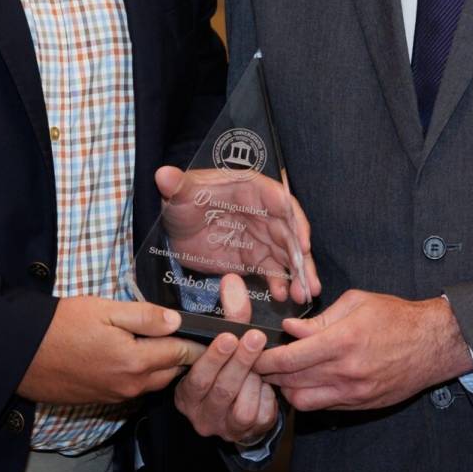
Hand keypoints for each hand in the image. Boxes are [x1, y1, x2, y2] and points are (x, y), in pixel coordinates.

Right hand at [17, 296, 202, 404]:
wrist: (22, 355)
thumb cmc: (61, 326)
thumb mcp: (104, 309)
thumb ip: (144, 316)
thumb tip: (177, 320)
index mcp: (135, 361)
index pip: (181, 352)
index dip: (199, 342)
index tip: (219, 334)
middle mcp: (131, 385)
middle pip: (172, 372)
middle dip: (186, 356)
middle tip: (198, 337)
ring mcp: (117, 396)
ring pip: (154, 382)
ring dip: (165, 367)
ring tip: (170, 344)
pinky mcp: (103, 399)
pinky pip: (135, 388)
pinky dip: (144, 374)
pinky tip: (138, 356)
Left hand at [154, 165, 320, 305]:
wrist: (176, 228)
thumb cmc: (182, 201)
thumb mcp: (178, 193)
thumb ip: (175, 185)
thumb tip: (163, 174)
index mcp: (250, 188)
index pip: (277, 198)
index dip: (291, 218)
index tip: (302, 239)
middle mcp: (263, 212)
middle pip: (289, 231)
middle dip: (301, 255)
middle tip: (308, 277)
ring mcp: (261, 237)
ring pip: (287, 254)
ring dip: (298, 273)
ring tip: (305, 293)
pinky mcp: (255, 259)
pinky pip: (272, 271)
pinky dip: (280, 283)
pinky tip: (283, 296)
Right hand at [174, 276, 278, 445]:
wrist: (234, 407)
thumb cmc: (223, 368)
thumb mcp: (221, 342)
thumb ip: (228, 314)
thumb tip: (232, 280)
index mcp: (185, 393)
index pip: (197, 376)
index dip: (213, 357)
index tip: (229, 336)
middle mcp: (201, 415)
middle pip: (222, 389)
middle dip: (241, 362)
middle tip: (255, 338)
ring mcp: (224, 428)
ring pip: (242, 407)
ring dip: (256, 382)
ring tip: (263, 364)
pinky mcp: (247, 435)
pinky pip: (261, 417)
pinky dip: (268, 399)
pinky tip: (268, 384)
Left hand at [252, 290, 469, 411]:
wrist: (434, 344)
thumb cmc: (396, 316)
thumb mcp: (356, 303)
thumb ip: (319, 319)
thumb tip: (290, 329)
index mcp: (342, 341)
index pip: (289, 359)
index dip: (263, 359)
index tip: (250, 353)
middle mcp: (346, 372)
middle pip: (291, 383)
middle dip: (267, 375)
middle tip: (256, 364)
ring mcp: (355, 393)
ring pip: (304, 402)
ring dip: (286, 390)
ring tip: (280, 374)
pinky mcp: (362, 404)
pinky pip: (324, 406)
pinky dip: (309, 396)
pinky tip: (305, 381)